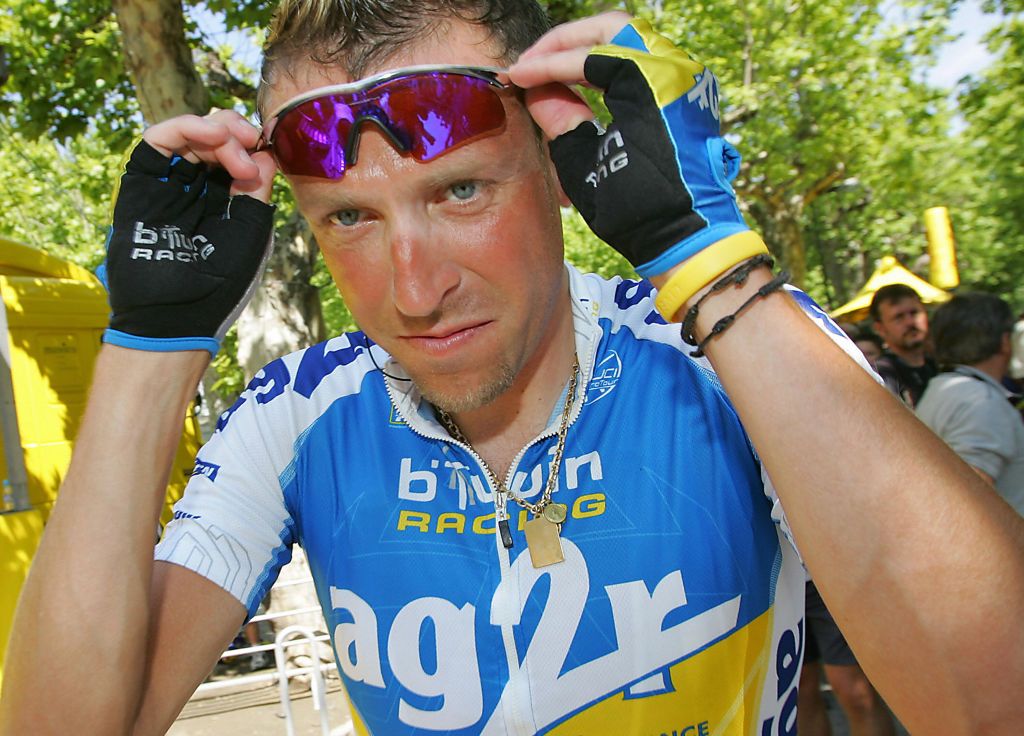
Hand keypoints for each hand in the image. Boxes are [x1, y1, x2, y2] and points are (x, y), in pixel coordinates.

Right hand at [100, 111, 276, 355]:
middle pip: (212, 140)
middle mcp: (195, 191)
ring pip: (188, 135)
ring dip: (216, 128)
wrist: (177, 317)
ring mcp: (168, 185)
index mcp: (224, 203)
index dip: (252, 146)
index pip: (236, 157)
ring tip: (235, 143)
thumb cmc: (220, 285)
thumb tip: (265, 153)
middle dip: (236, 132)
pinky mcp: (141, 184)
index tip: (266, 150)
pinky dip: (184, 127)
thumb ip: (256, 191)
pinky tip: (209, 133)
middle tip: (251, 142)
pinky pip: (156, 142)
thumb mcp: (251, 233)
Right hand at [511, 14, 764, 283]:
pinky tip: (584, 82)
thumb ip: (560, 120)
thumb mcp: (587, 168)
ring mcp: (686, 80)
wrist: (689, 237)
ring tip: (553, 70)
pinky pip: (645, 60)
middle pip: (612, 29)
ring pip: (631, 39)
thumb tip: (538, 91)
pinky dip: (612, 63)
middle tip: (534, 61)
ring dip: (589, 49)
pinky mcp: (687, 96)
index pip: (586, 57)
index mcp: (650, 85)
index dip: (545, 66)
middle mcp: (674, 71)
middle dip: (567, 42)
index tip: (516, 74)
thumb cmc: (639, 210)